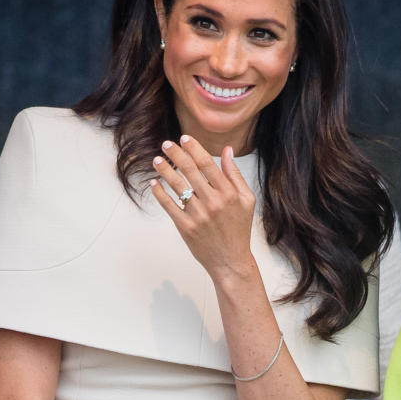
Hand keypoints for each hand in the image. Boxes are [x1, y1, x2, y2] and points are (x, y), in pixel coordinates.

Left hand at [150, 135, 257, 279]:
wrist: (230, 261)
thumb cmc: (239, 229)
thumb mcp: (246, 200)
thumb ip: (235, 175)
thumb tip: (227, 151)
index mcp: (228, 194)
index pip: (207, 164)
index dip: (194, 148)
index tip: (184, 138)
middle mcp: (213, 203)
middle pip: (190, 171)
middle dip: (176, 154)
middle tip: (166, 144)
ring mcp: (198, 215)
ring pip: (177, 186)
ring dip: (165, 170)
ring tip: (157, 160)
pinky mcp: (186, 227)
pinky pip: (169, 205)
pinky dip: (160, 193)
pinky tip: (154, 183)